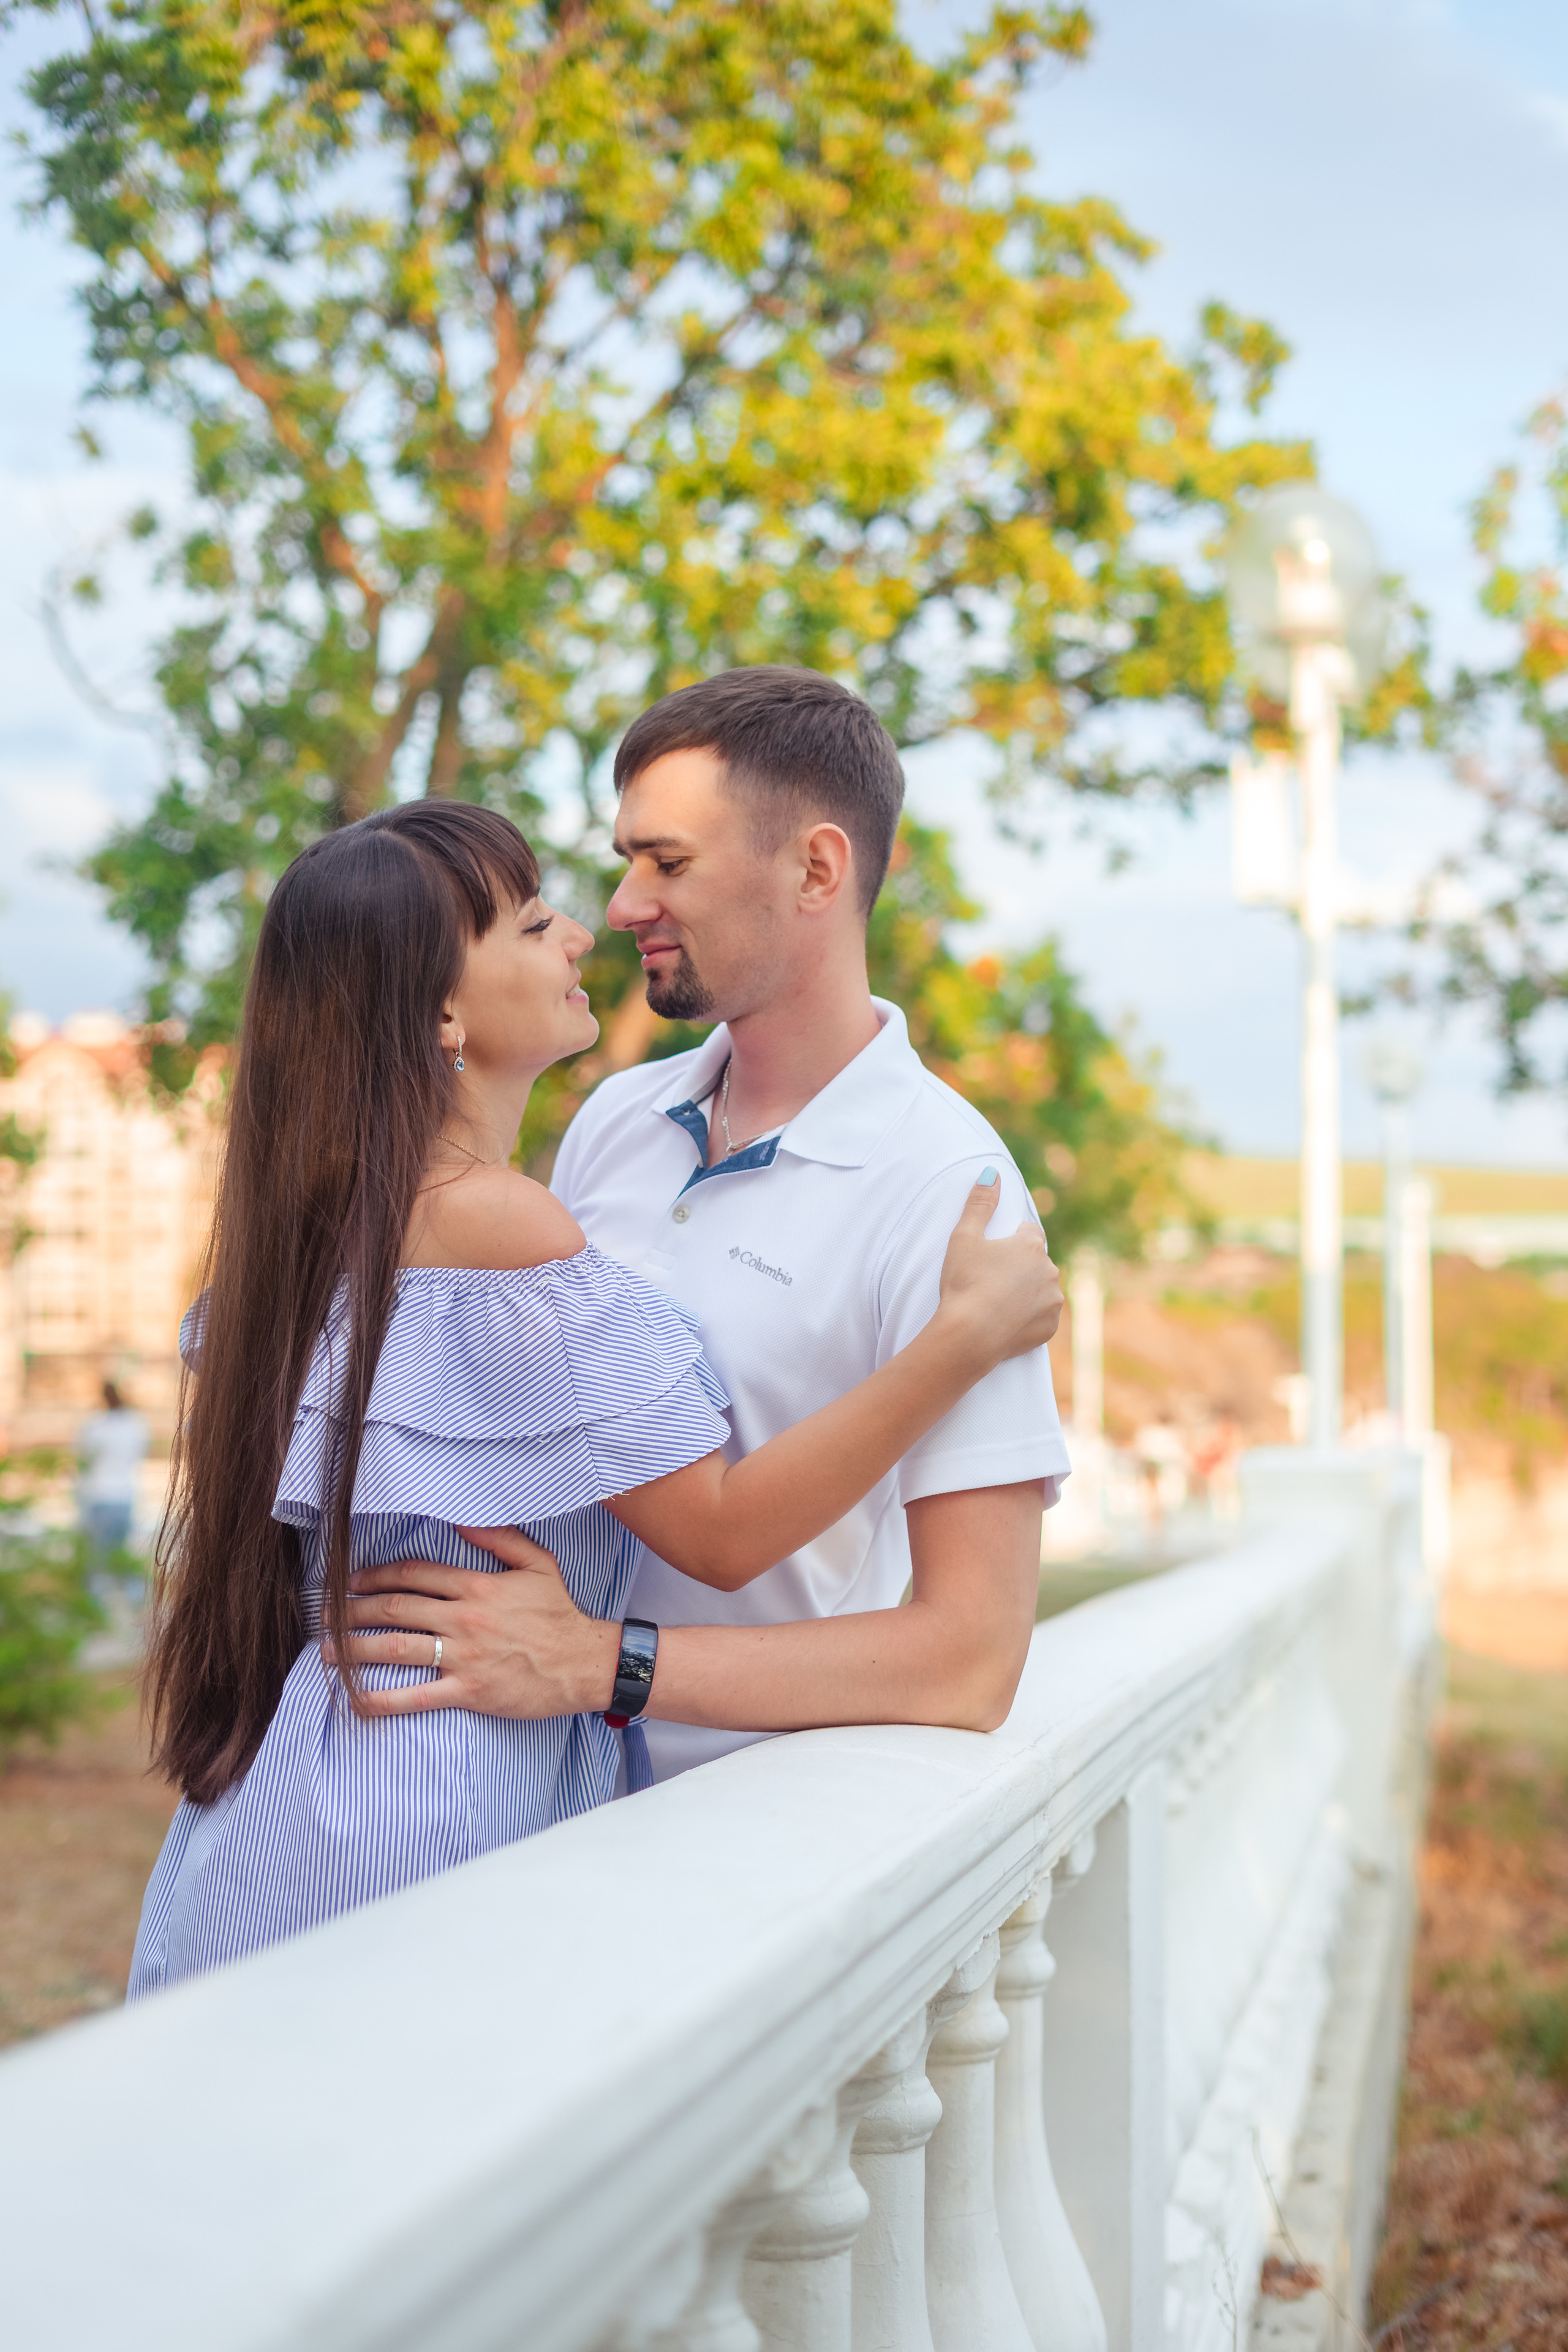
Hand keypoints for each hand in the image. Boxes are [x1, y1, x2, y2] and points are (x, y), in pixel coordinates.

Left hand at [325, 1525, 617, 1719]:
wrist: (585, 1663)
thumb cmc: (560, 1614)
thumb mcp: (537, 1563)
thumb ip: (499, 1538)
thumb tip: (462, 1518)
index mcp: (477, 1586)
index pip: (414, 1574)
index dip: (376, 1575)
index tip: (353, 1580)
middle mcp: (464, 1618)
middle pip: (395, 1609)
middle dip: (354, 1611)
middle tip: (326, 1615)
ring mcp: (464, 1656)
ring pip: (396, 1649)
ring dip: (355, 1649)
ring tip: (326, 1652)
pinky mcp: (467, 1691)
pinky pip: (415, 1697)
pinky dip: (381, 1699)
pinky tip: (354, 1700)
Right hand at [936, 1172, 1063, 1363]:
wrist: (969, 1335)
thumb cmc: (964, 1283)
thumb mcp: (964, 1237)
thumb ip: (980, 1203)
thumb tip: (992, 1173)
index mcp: (1030, 1245)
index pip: (1029, 1232)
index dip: (1011, 1241)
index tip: (994, 1254)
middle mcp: (1049, 1270)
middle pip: (1036, 1262)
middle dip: (1019, 1267)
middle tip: (990, 1280)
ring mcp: (1052, 1301)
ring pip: (1042, 1289)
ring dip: (1027, 1292)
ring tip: (997, 1301)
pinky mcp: (1050, 1327)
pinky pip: (1042, 1317)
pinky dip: (1028, 1317)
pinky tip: (1007, 1320)